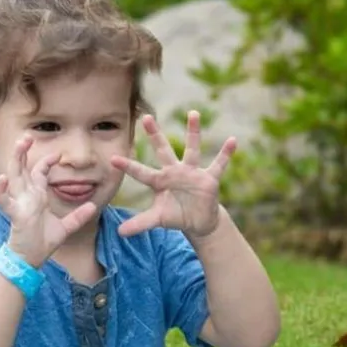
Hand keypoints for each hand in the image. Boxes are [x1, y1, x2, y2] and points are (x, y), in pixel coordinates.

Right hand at [0, 135, 97, 265]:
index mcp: (36, 196)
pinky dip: (1, 191)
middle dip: (24, 151)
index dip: (47, 161)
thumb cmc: (43, 242)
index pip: (39, 172)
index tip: (58, 154)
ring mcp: (19, 203)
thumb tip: (92, 206)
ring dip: (15, 161)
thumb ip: (78, 217)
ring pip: (13, 177)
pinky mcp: (15, 214)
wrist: (32, 258)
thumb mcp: (66, 228)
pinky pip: (4, 201)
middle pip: (22, 168)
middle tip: (28, 136)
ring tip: (18, 146)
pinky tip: (2, 180)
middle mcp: (26, 196)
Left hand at [111, 112, 236, 239]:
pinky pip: (219, 164)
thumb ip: (140, 224)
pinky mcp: (209, 178)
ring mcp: (192, 173)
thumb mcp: (157, 219)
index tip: (113, 159)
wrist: (198, 221)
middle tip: (145, 117)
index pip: (141, 172)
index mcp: (160, 181)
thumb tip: (119, 233)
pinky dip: (226, 153)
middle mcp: (174, 172)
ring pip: (192, 149)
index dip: (128, 166)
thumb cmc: (175, 216)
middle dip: (155, 135)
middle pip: (163, 150)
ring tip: (193, 113)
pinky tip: (233, 141)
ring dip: (193, 132)